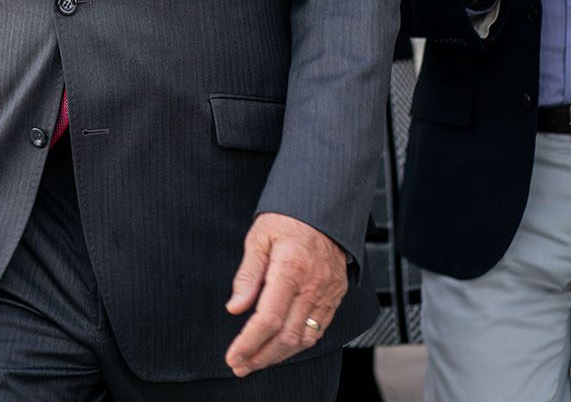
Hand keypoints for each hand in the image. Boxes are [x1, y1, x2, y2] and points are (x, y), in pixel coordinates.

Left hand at [223, 213, 347, 376]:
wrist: (325, 205)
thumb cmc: (290, 217)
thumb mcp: (259, 237)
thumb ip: (247, 274)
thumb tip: (235, 307)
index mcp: (291, 267)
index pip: (268, 319)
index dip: (249, 343)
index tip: (233, 355)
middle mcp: (313, 284)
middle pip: (287, 336)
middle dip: (261, 357)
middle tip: (240, 365)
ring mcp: (328, 292)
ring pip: (305, 339)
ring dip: (279, 355)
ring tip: (257, 361)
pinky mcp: (337, 294)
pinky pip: (319, 329)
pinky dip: (299, 344)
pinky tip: (282, 347)